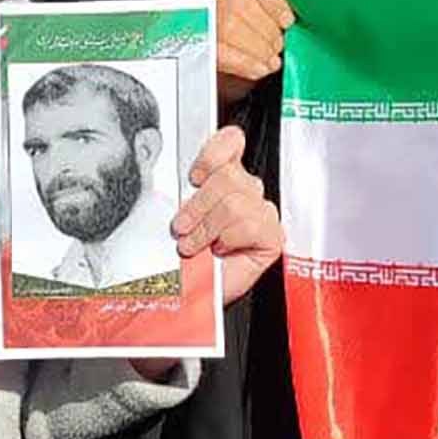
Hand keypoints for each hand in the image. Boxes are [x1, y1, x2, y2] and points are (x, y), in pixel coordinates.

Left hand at [171, 124, 282, 304]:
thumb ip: (177, 187)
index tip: (192, 176)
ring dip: (207, 226)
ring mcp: (260, 213)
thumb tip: (166, 165)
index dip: (213, 153)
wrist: (185, 296)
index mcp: (220, 177)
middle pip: (228, 174)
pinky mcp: (271, 236)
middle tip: (180, 226)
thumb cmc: (177, 258)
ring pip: (236, 201)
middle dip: (197, 203)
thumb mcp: (169, 215)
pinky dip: (229, 239)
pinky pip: (251, 224)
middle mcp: (244, 191)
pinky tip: (220, 251)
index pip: (231, 141)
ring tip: (193, 245)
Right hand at [187, 0, 293, 105]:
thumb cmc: (242, 23)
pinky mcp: (191, 44)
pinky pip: (218, 53)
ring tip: (271, 57)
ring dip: (257, 47)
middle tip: (279, 44)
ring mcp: (193, 15)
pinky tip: (259, 68)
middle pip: (237, 2)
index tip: (287, 19)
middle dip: (266, 28)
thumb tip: (291, 18)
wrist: (208, 50)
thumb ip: (272, 3)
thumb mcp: (256, 1)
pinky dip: (244, 63)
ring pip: (228, 27)